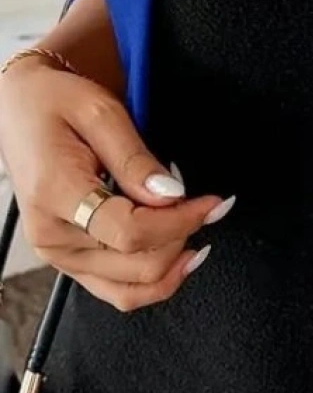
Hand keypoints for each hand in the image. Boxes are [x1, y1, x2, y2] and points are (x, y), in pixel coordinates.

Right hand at [0, 55, 232, 311]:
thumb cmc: (53, 103)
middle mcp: (52, 235)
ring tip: (195, 229)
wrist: (18, 108)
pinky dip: (154, 278)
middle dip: (182, 237)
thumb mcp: (100, 113)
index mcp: (56, 193)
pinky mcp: (69, 259)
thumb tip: (172, 196)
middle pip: (136, 265)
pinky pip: (118, 290)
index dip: (181, 222)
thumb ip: (136, 159)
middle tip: (203, 204)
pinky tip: (178, 252)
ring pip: (130, 289)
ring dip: (173, 265)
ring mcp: (58, 253)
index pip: (131, 232)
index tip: (213, 203)